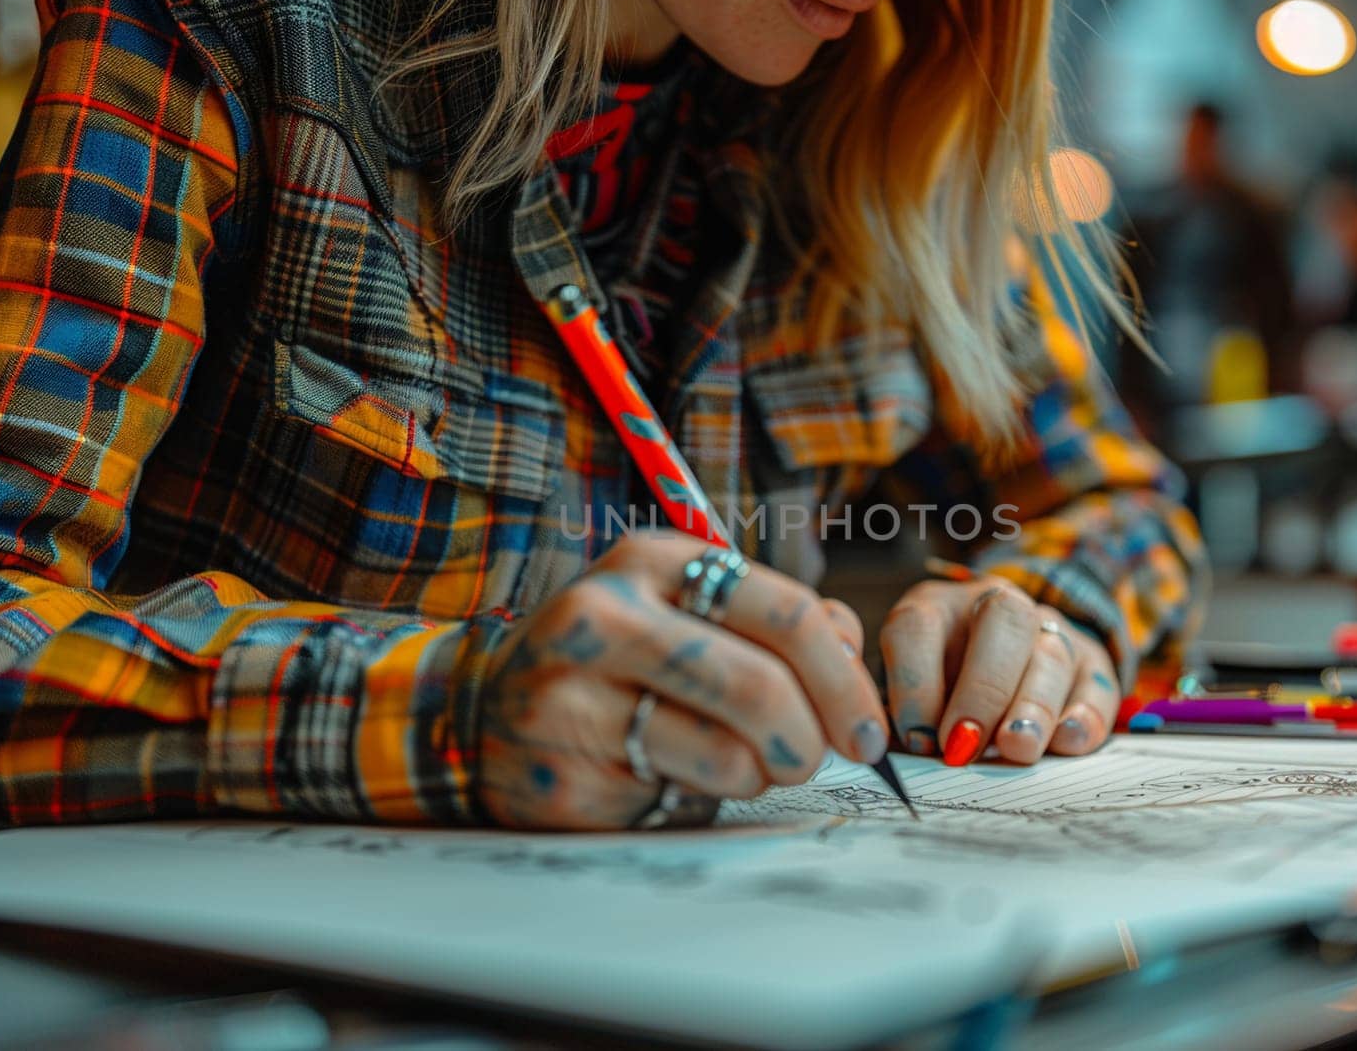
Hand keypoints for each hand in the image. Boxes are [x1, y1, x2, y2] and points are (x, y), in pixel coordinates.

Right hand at [476, 532, 887, 829]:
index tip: (870, 730)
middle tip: (815, 759)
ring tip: (738, 762)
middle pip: (763, 684)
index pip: (787, 611)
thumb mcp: (690, 611)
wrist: (486, 710)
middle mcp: (607, 613)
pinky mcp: (564, 769)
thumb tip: (850, 651)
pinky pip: (681, 796)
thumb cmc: (620, 661)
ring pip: (731, 751)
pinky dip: (702, 796)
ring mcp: (573, 692)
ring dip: (759, 773)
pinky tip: (670, 775)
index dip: (846, 679)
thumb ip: (776, 621)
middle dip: (812, 738)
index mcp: (653, 559)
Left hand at [879, 576, 1119, 765]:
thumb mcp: (914, 699)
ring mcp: (1051, 631)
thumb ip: (910, 723)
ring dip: (1033, 706)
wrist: (1004, 670)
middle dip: (982, 688)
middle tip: (965, 745)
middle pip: (1002, 620)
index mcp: (937, 609)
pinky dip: (1083, 716)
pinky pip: (1096, 685)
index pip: (917, 627)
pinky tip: (1066, 742)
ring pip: (1052, 653)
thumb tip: (907, 758)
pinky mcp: (1093, 665)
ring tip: (1017, 749)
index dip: (913, 684)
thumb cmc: (941, 695)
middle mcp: (996, 607)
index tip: (918, 740)